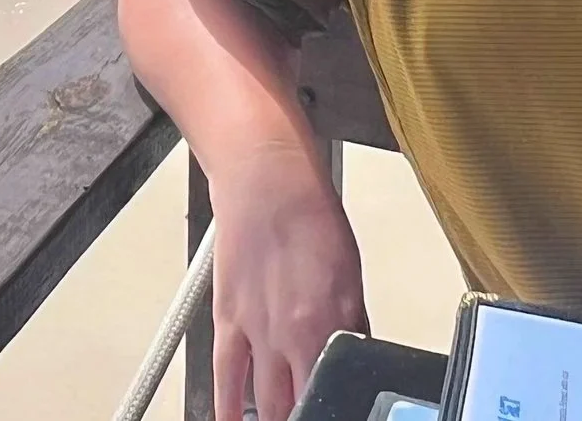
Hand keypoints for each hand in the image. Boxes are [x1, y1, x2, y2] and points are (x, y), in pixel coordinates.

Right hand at [208, 144, 368, 420]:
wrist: (268, 184)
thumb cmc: (310, 216)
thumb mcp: (352, 278)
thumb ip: (351, 326)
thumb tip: (354, 356)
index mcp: (335, 326)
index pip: (341, 389)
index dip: (340, 405)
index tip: (340, 408)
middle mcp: (297, 337)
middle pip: (304, 405)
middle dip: (308, 415)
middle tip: (310, 415)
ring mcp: (259, 333)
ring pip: (269, 404)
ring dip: (276, 420)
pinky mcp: (228, 322)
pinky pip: (227, 380)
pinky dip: (230, 410)